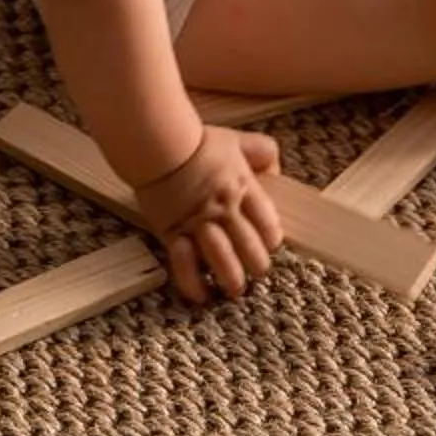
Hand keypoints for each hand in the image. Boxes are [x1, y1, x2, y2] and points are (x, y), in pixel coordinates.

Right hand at [137, 128, 283, 306]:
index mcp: (243, 187)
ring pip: (222, 260)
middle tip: (258, 272)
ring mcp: (198, 223)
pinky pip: (185, 265)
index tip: (270, 246)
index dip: (272, 239)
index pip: (267, 222)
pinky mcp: (173, 233)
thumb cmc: (198, 141)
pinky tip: (201, 295)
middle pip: (249, 246)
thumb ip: (262, 152)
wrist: (159, 144)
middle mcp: (224, 209)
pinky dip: (193, 284)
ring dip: (232, 279)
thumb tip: (275, 171)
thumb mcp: (237, 140)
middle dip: (257, 265)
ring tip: (236, 289)